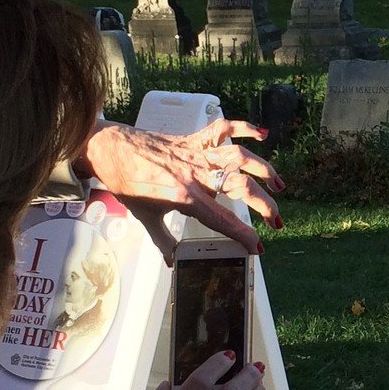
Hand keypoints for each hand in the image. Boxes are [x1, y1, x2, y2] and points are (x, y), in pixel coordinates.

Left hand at [82, 120, 283, 249]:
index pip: (222, 219)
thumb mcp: (145, 216)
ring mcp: (197, 153)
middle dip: (265, 205)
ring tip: (279, 185)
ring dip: (264, 170)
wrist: (110, 149)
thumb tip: (174, 262)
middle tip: (277, 221)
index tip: (258, 247)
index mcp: (185, 196)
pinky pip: (224, 129)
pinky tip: (263, 134)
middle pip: (241, 187)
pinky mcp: (194, 138)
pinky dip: (245, 128)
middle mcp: (196, 173)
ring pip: (239, 158)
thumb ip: (163, 241)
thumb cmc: (126, 182)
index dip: (243, 235)